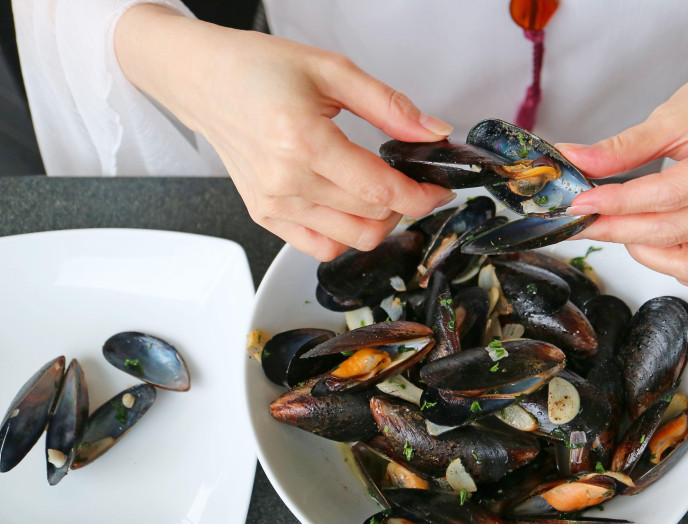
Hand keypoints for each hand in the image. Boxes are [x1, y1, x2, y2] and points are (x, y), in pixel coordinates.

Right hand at [115, 6, 454, 260]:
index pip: (379, 191)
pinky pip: (320, 248)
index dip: (420, 197)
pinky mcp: (265, 216)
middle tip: (413, 184)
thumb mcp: (333, 71)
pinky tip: (350, 208)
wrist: (206, 81)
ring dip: (378, 223)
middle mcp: (285, 181)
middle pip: (369, 219)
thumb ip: (389, 107)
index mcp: (303, 142)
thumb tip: (433, 132)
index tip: (439, 190)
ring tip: (380, 194)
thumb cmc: (259, 70)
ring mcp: (273, 205)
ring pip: (349, 240)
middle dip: (405, 205)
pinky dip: (345, 236)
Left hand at [559, 55, 687, 287]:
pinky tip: (654, 244)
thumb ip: (624, 147)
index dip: (618, 202)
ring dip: (646, 252)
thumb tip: (578, 161)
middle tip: (586, 220)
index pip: (669, 194)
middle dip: (618, 229)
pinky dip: (675, 265)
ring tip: (624, 227)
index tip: (582, 202)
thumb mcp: (673, 114)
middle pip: (675, 232)